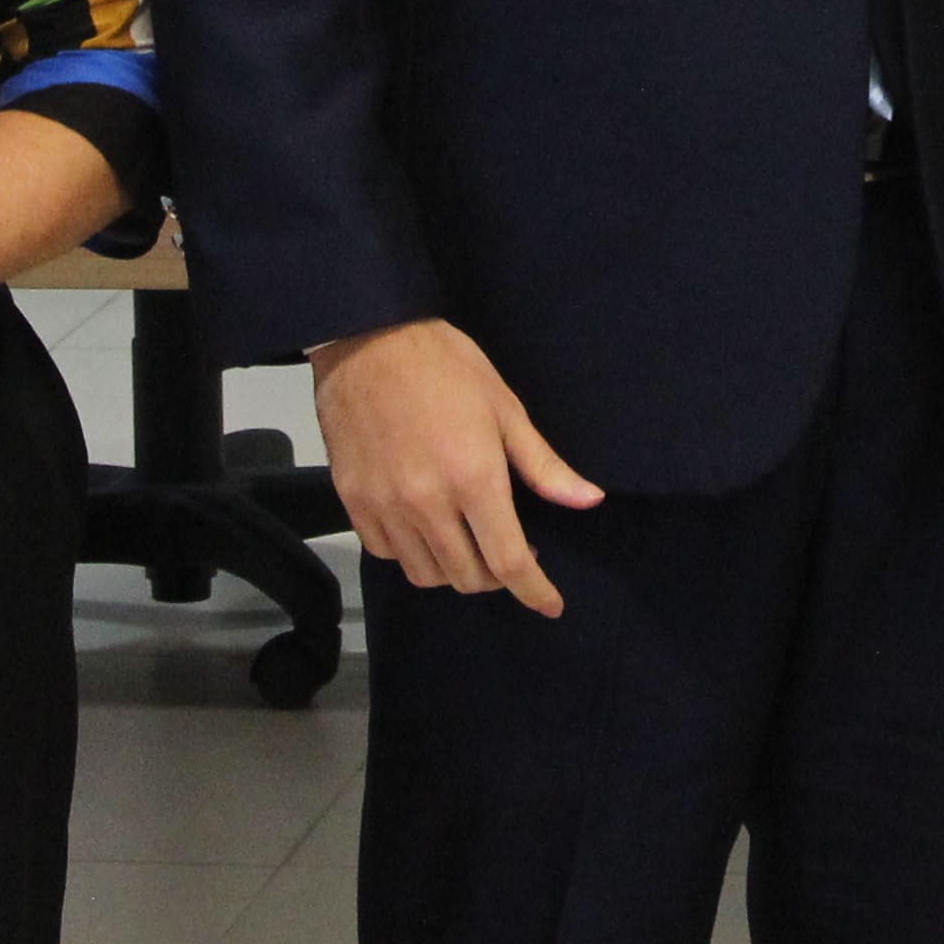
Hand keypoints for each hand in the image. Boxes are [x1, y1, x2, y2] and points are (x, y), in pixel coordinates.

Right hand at [310, 317, 604, 615]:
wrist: (366, 338)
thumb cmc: (445, 365)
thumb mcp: (505, 407)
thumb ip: (543, 465)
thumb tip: (589, 501)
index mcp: (473, 479)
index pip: (509, 562)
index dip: (535, 591)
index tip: (551, 604)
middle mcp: (427, 504)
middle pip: (468, 577)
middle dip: (498, 576)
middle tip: (510, 548)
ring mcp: (385, 507)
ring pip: (426, 573)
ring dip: (455, 568)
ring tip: (468, 539)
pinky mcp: (353, 502)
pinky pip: (387, 554)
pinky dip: (412, 553)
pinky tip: (425, 526)